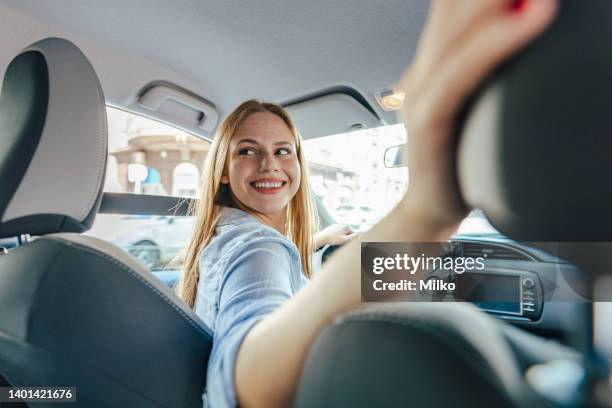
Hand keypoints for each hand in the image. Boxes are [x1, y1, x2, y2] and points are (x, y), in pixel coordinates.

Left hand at [314, 224, 357, 247]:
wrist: (322, 237)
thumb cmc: (333, 239)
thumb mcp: (345, 240)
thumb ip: (353, 237)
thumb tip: (359, 235)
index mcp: (346, 226)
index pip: (353, 234)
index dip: (350, 239)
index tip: (346, 243)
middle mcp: (342, 223)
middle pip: (348, 232)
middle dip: (346, 237)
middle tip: (341, 242)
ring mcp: (337, 224)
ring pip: (342, 232)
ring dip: (341, 237)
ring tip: (337, 241)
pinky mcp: (332, 226)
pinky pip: (338, 232)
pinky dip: (337, 235)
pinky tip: (334, 239)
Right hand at [398, 0, 557, 233]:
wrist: (429, 206)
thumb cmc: (458, 158)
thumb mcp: (474, 102)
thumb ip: (485, 68)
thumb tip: (526, 29)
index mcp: (436, 62)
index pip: (452, 6)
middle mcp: (425, 70)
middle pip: (451, 10)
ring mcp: (422, 94)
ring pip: (453, 35)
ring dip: (493, 2)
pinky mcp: (428, 123)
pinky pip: (457, 77)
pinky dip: (491, 46)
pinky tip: (527, 21)